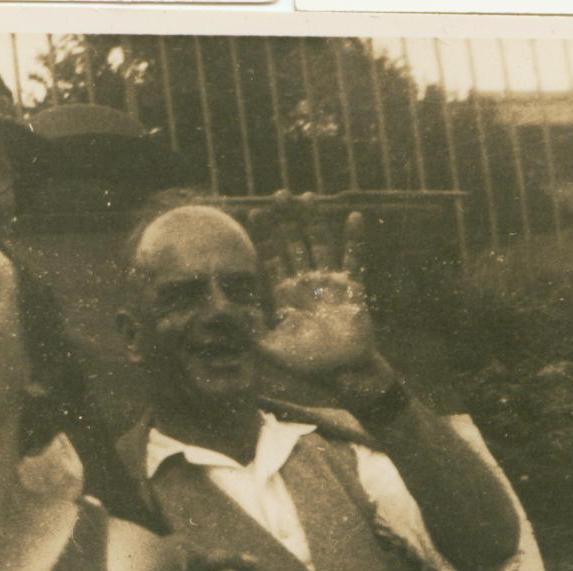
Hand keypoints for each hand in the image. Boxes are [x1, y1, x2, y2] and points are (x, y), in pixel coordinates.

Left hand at [249, 196, 391, 394]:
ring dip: (314, 220)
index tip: (252, 213)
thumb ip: (245, 330)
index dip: (262, 236)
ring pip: (319, 243)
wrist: (342, 375)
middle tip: (278, 194)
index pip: (270, 257)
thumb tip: (219, 314)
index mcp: (283, 294)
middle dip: (285, 219)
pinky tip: (353, 217)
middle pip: (293, 242)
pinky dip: (354, 239)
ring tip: (307, 195)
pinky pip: (354, 258)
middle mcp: (304, 282)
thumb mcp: (268, 348)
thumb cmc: (306, 365)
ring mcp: (329, 282)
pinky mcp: (352, 287)